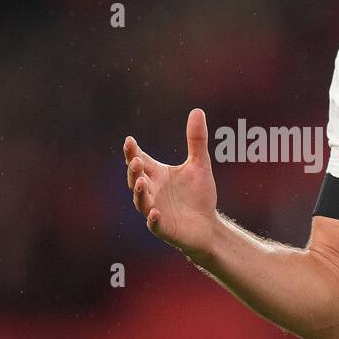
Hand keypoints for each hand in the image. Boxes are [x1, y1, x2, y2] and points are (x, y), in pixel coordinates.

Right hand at [122, 108, 217, 260]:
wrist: (208, 225)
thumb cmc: (199, 195)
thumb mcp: (200, 164)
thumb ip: (196, 140)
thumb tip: (197, 110)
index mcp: (157, 174)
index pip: (140, 160)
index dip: (132, 152)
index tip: (129, 140)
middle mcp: (151, 191)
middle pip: (135, 179)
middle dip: (133, 170)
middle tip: (135, 161)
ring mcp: (154, 210)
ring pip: (141, 201)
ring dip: (139, 192)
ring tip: (140, 182)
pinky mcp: (163, 227)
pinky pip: (154, 224)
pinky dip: (153, 218)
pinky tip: (156, 212)